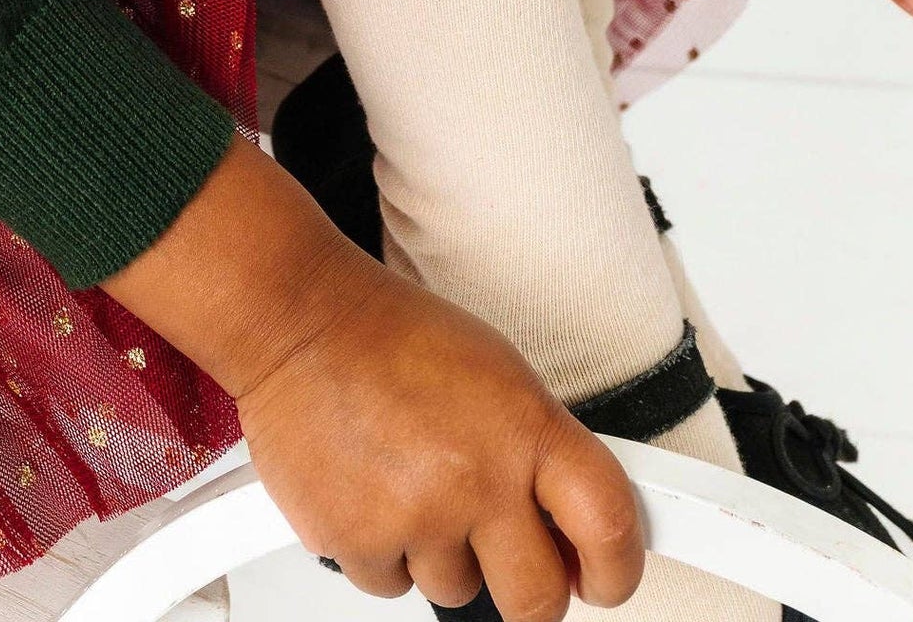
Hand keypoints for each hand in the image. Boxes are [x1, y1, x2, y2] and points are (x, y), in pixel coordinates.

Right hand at [239, 266, 643, 615]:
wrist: (295, 319)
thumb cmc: (392, 334)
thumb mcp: (496, 371)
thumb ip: (539, 448)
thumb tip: (571, 519)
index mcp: (524, 424)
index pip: (608, 523)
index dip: (618, 569)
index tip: (607, 579)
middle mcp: (477, 477)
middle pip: (538, 599)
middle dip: (532, 592)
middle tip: (513, 560)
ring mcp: (415, 516)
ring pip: (457, 589)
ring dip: (443, 553)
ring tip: (411, 480)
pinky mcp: (356, 542)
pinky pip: (391, 584)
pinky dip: (383, 549)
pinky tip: (370, 487)